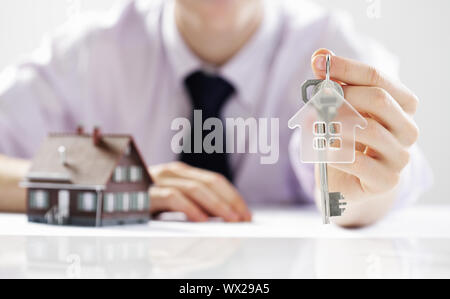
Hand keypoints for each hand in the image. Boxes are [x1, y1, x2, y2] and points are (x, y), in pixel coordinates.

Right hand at [148, 162, 251, 221]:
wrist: (109, 197)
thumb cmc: (144, 202)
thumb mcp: (171, 200)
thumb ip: (193, 202)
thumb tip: (222, 214)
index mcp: (181, 172)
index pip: (215, 181)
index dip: (234, 197)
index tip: (246, 213)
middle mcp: (171, 172)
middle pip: (210, 183)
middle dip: (231, 201)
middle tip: (244, 219)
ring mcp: (158, 180)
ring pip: (196, 189)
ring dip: (217, 206)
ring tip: (231, 220)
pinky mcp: (146, 193)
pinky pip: (173, 198)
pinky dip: (190, 208)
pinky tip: (202, 220)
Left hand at [311, 49, 418, 225]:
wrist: (348, 182)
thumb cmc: (345, 140)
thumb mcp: (338, 110)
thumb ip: (332, 84)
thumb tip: (319, 57)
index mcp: (401, 104)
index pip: (376, 77)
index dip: (346, 68)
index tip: (317, 62)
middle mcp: (408, 128)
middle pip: (378, 99)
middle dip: (342, 97)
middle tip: (317, 101)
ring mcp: (400, 156)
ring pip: (369, 130)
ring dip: (335, 125)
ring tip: (317, 126)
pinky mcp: (387, 180)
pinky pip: (358, 161)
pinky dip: (335, 153)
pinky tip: (324, 150)